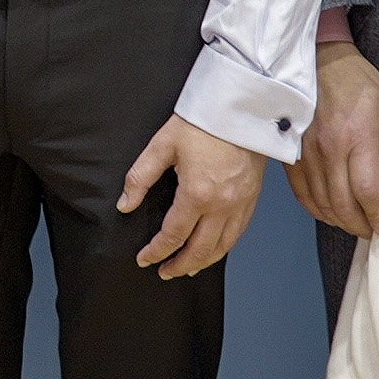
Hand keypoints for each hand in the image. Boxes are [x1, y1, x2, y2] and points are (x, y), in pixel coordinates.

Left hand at [121, 114, 267, 278]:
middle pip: (200, 250)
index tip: (144, 259)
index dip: (156, 251)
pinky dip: (224, 247)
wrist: (243, 106)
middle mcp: (222, 205)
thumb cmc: (204, 121)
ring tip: (187, 268)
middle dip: (179, 265)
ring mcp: (241, 204)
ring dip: (203, 262)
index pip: (173, 235)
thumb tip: (125, 204)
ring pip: (222, 246)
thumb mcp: (163, 144)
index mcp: (197, 194)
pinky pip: (238, 233)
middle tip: (164, 272)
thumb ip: (141, 177)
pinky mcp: (253, 198)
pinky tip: (214, 249)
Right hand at [292, 42, 378, 237]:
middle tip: (372, 231)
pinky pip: (302, 193)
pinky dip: (317, 209)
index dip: (377, 215)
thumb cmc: (355, 81)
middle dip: (359, 225)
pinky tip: (330, 211)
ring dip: (339, 220)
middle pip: (342, 204)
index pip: (367, 190)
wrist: (319, 60)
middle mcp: (328, 149)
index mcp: (356, 136)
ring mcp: (306, 153)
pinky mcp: (291, 154)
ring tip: (354, 223)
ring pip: (321, 203)